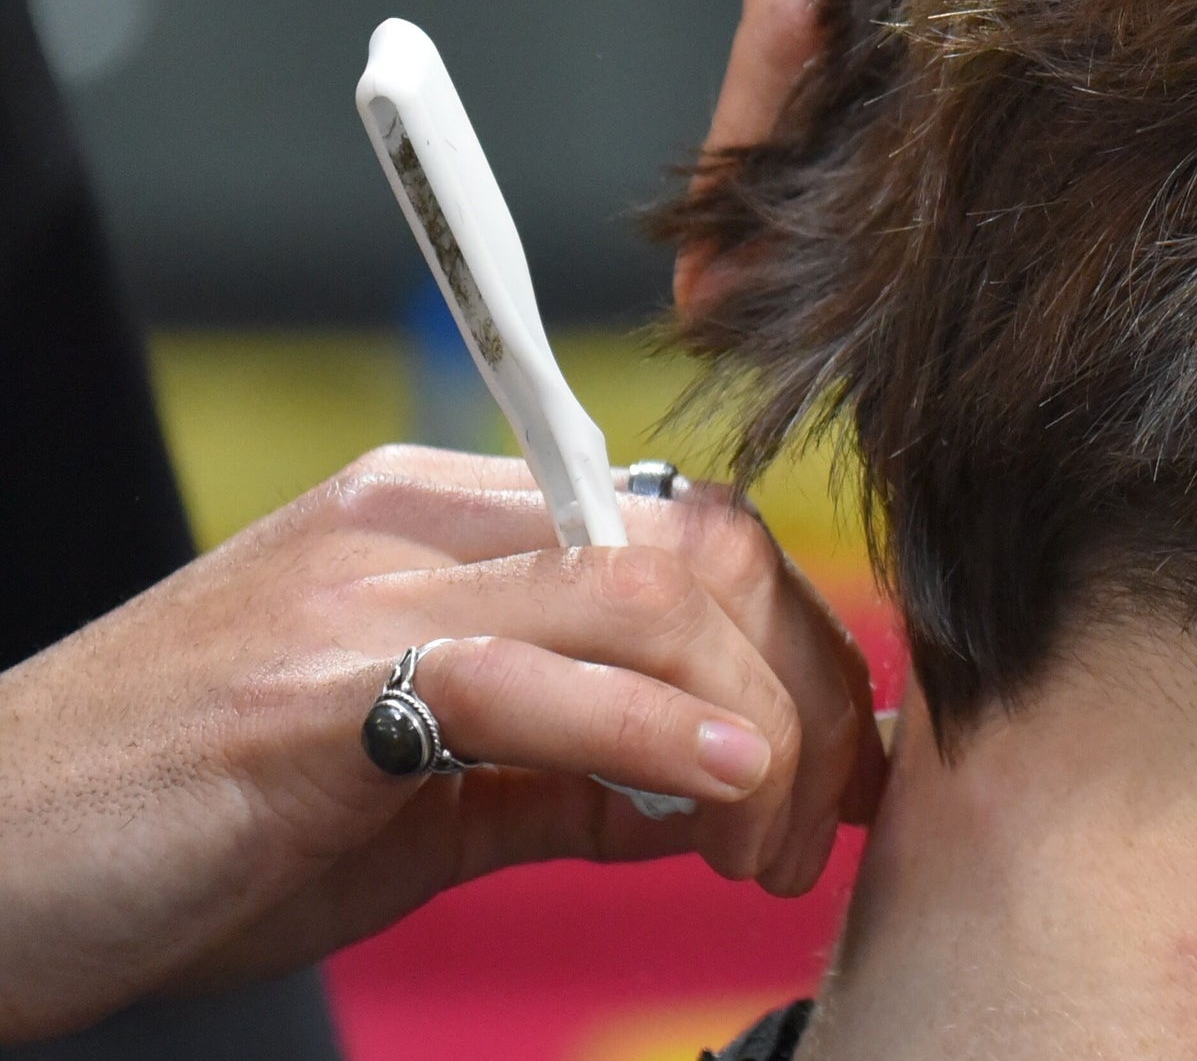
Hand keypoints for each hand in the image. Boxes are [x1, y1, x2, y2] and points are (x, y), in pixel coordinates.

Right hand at [0, 448, 884, 1037]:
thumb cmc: (173, 837)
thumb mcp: (412, 801)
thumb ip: (567, 775)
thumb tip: (724, 790)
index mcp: (435, 527)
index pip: (683, 536)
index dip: (797, 642)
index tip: (848, 764)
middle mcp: (409, 527)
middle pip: (699, 551)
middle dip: (804, 685)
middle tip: (816, 828)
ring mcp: (358, 595)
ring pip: (649, 596)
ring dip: (757, 728)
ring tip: (768, 844)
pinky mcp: (311, 689)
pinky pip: (534, 677)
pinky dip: (657, 731)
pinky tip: (724, 790)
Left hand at [586, 0, 1157, 304]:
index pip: (798, 28)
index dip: (750, 161)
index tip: (706, 285)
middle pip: (909, 88)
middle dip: (839, 224)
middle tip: (775, 338)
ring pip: (991, 81)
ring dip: (924, 195)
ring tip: (862, 313)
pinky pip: (1050, 41)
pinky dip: (1000, 125)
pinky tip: (966, 207)